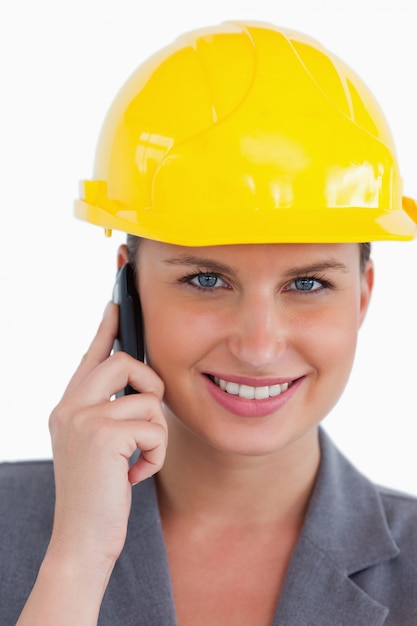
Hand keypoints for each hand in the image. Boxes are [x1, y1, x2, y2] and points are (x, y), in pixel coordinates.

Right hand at [48, 301, 166, 568]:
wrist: (82, 540)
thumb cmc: (98, 494)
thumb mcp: (98, 447)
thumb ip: (109, 413)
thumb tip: (142, 386)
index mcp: (68, 407)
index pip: (90, 356)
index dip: (106, 329)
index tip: (116, 304)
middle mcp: (69, 407)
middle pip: (122, 360)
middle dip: (150, 383)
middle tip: (148, 417)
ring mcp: (82, 419)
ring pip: (147, 397)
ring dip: (157, 433)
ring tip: (140, 458)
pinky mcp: (102, 436)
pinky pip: (154, 427)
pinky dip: (156, 453)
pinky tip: (137, 474)